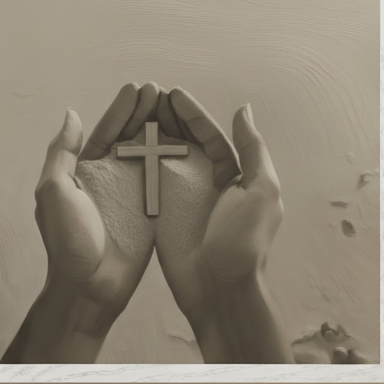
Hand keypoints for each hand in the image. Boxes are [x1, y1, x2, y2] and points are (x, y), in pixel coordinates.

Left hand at [1, 82, 158, 362]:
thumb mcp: (54, 191)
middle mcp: (108, 178)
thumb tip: (73, 114)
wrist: (90, 287)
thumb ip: (62, 152)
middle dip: (145, 112)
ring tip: (177, 107)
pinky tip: (189, 140)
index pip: (106, 132)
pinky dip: (174, 159)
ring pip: (149, 154)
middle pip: (130, 137)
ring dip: (162, 130)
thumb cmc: (68, 241)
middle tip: (161, 91)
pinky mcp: (151, 211)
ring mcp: (131, 194)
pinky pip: (163, 180)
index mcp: (84, 171)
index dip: (122, 109)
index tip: (138, 87)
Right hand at [154, 89, 290, 363]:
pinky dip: (137, 161)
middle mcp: (209, 183)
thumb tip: (242, 110)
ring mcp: (184, 199)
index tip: (172, 94)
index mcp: (236, 175)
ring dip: (151, 133)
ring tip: (133, 112)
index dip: (193, 114)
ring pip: (165, 157)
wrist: (219, 289)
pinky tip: (122, 143)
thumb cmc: (245, 241)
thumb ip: (252, 149)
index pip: (212, 135)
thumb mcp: (261, 190)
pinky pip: (149, 182)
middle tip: (148, 96)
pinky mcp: (162, 214)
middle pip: (186, 142)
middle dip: (169, 118)